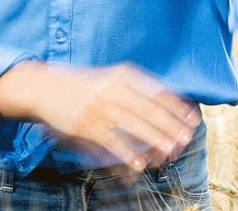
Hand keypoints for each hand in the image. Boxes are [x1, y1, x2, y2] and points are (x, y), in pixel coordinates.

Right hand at [0, 61, 200, 177]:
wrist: (45, 87)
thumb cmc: (82, 84)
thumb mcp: (109, 77)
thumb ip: (135, 87)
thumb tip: (167, 101)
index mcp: (122, 74)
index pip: (157, 90)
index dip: (176, 106)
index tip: (192, 119)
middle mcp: (113, 88)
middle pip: (149, 109)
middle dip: (170, 125)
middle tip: (186, 138)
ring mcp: (100, 106)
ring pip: (134, 125)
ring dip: (155, 140)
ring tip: (170, 151)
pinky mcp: (87, 125)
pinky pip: (112, 141)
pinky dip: (128, 154)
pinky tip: (140, 163)